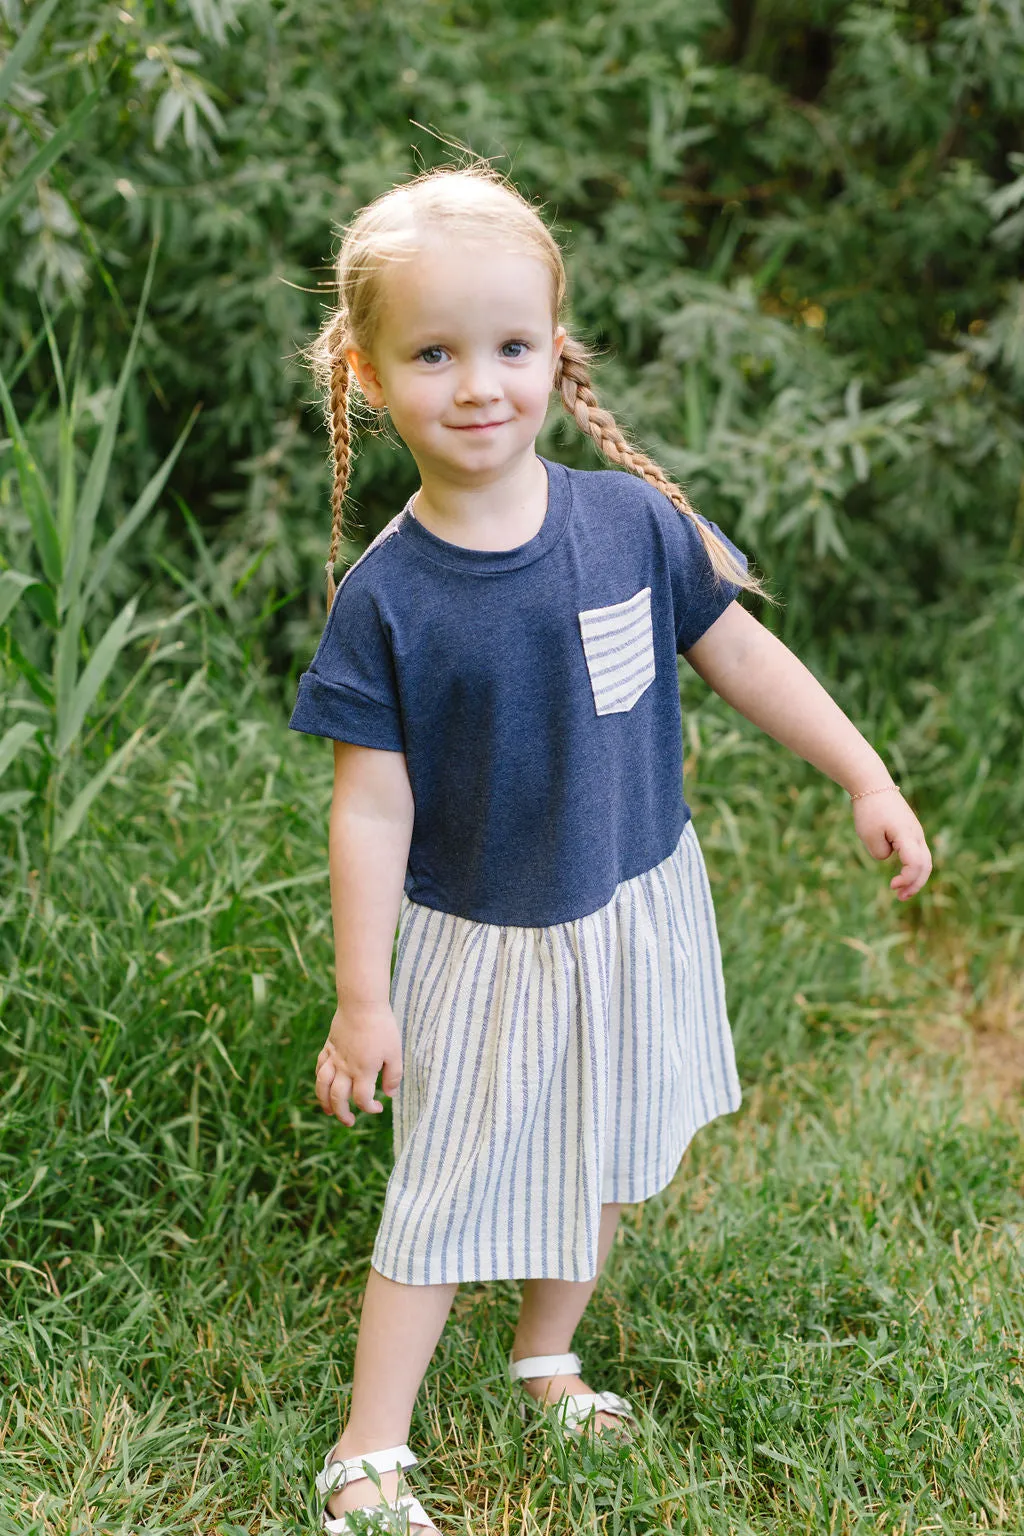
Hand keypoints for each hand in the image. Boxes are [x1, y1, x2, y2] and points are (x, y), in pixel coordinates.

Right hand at [314, 1002, 403, 1125]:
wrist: (362, 1003)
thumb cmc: (382, 1027)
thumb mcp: (395, 1052)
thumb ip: (393, 1076)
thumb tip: (389, 1095)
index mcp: (364, 1071)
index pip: (362, 1100)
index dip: (369, 1108)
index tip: (377, 1108)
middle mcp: (346, 1068)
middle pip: (338, 1098)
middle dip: (342, 1114)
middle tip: (349, 1121)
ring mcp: (335, 1057)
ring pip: (322, 1085)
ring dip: (323, 1101)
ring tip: (328, 1111)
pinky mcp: (329, 1047)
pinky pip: (320, 1067)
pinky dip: (320, 1079)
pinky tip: (323, 1084)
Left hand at [852, 788, 931, 900]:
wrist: (872, 784)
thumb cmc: (869, 809)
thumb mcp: (868, 836)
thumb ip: (880, 852)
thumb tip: (888, 857)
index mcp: (907, 835)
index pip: (916, 864)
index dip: (907, 879)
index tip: (891, 886)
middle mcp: (917, 835)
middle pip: (925, 865)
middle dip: (915, 884)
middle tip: (900, 897)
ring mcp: (916, 832)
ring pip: (924, 860)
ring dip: (915, 878)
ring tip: (900, 893)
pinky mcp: (910, 831)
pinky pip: (917, 853)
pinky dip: (913, 867)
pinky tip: (901, 876)